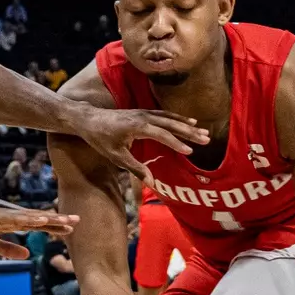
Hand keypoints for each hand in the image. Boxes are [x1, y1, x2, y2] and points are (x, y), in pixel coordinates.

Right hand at [0, 203, 75, 258]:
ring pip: (30, 218)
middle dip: (58, 220)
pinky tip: (42, 219)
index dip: (53, 227)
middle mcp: (8, 218)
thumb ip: (7, 248)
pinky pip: (14, 220)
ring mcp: (1, 216)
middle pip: (38, 219)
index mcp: (7, 224)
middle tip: (78, 220)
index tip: (70, 228)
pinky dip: (29, 219)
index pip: (35, 226)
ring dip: (49, 218)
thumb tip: (27, 254)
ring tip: (67, 220)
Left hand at [71, 107, 208, 186]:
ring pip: (169, 118)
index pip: (162, 135)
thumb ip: (135, 168)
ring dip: (186, 124)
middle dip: (189, 132)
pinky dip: (177, 118)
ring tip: (202, 130)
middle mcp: (143, 117)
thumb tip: (151, 182)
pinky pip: (164, 115)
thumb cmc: (100, 138)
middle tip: (206, 138)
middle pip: (171, 124)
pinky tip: (187, 122)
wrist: (88, 119)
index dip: (177, 143)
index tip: (190, 152)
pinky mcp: (142, 112)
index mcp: (137, 127)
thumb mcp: (116, 156)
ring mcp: (143, 113)